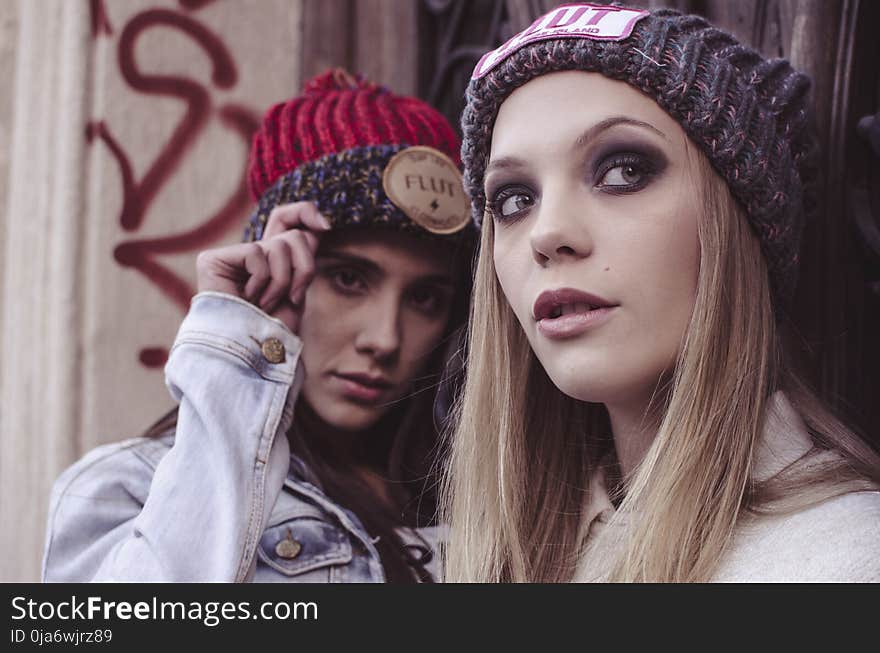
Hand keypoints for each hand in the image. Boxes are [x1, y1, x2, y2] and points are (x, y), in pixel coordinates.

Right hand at [195, 202, 330, 332]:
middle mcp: (253, 255)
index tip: (325, 226)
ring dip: (283, 282)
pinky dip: (261, 281)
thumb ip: (302, 258)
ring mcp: (232, 257)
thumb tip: (317, 227)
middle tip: (294, 296)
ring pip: (280, 245)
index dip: (305, 212)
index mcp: (272, 259)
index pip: (287, 219)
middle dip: (304, 268)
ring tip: (267, 304)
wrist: (253, 353)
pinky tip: (249, 299)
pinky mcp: (213, 260)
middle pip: (293, 234)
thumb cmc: (274, 329)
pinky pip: (256, 253)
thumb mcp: (298, 289)